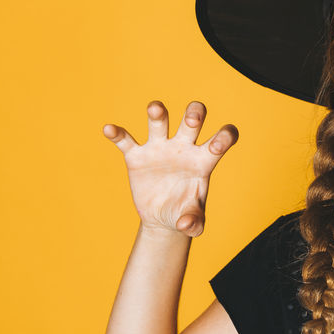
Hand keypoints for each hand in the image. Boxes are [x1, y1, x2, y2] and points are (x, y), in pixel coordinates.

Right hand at [102, 100, 238, 237]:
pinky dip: (118, 134)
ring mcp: (159, 149)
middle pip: (192, 119)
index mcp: (204, 160)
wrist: (162, 218)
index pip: (221, 139)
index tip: (216, 146)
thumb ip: (195, 223)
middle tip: (191, 121)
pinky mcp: (137, 156)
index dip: (224, 137)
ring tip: (154, 109)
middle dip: (193, 114)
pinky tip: (109, 130)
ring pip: (160, 122)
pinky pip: (126, 141)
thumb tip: (185, 225)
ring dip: (157, 113)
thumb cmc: (184, 213)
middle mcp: (183, 148)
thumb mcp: (194, 222)